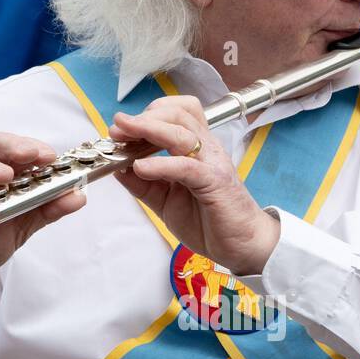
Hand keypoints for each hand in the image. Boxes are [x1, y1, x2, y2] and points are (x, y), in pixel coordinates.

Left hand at [108, 95, 280, 275]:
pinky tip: (140, 168)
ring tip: (122, 137)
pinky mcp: (215, 182)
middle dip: (143, 117)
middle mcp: (207, 149)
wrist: (242, 245)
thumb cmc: (209, 221)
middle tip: (117, 127)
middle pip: (178, 114)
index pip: (176, 113)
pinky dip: (160, 164)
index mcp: (198, 149)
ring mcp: (213, 163)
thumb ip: (143, 184)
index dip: (147, 114)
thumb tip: (117, 168)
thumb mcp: (166, 201)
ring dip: (148, 130)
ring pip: (181, 132)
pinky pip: (185, 166)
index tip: (121, 127)